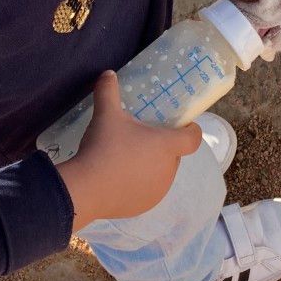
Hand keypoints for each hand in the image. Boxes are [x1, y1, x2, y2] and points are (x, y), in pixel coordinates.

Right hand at [58, 71, 201, 229]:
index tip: (180, 125)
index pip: (194, 138)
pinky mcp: (144, 207)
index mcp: (168, 146)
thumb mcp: (106, 114)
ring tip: (127, 158)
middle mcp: (169, 170)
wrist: (86, 189)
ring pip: (161, 174)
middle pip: (174, 155)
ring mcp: (158, 191)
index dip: (190, 130)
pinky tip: (119, 178)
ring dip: (151, 166)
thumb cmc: (105, 147)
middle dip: (163, 147)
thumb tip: (108, 73)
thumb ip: (108, 91)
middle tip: (141, 138)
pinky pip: (147, 191)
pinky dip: (139, 184)